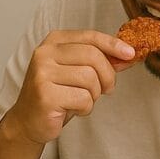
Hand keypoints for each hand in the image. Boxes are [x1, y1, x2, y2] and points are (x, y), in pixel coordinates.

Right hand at [1, 29, 135, 147]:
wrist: (29, 121)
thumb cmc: (56, 95)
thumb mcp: (78, 72)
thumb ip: (101, 61)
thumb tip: (128, 55)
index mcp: (53, 42)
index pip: (90, 37)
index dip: (113, 45)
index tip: (130, 54)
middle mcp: (44, 53)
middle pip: (93, 56)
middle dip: (107, 76)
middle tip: (106, 89)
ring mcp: (42, 74)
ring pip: (90, 78)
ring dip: (94, 94)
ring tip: (82, 100)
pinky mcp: (45, 95)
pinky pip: (83, 98)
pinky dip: (85, 108)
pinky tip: (72, 109)